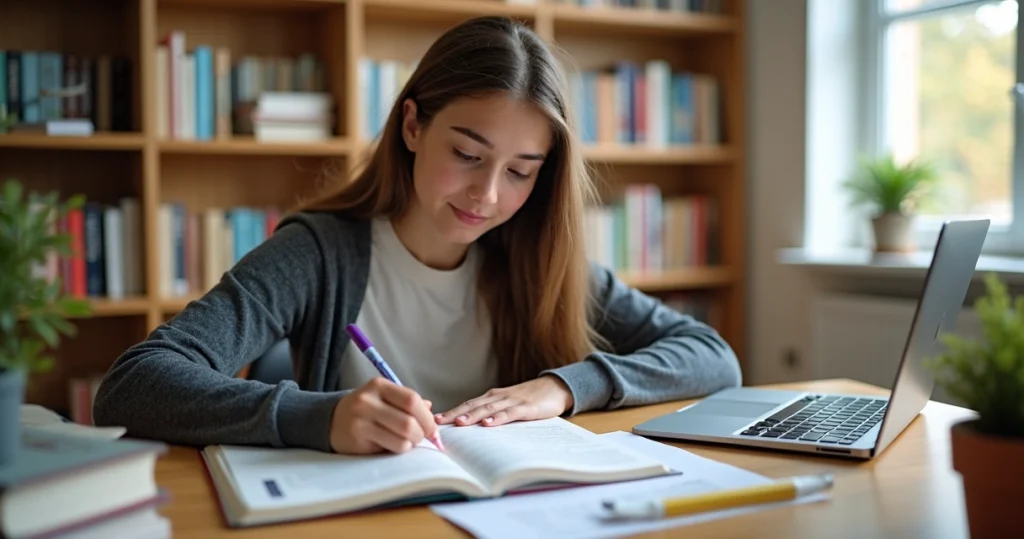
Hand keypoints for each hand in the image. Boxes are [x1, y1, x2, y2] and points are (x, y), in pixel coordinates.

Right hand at [329, 377, 436, 454]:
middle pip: (409, 421)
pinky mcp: (357, 439)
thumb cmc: (365, 410)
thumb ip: (407, 402)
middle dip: (422, 433)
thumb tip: (430, 409)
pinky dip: (400, 449)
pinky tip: (394, 446)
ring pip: (402, 437)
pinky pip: (391, 448)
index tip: (432, 428)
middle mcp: (368, 401)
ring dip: (412, 443)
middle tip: (420, 437)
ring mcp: (360, 420)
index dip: (427, 417)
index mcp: (379, 386)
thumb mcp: (384, 398)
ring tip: (407, 442)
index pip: (411, 400)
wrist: (330, 421)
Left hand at [435, 375, 573, 427]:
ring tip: (459, 423)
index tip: (434, 420)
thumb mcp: (508, 405)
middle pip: (472, 406)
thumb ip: (493, 414)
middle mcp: (498, 397)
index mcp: (492, 397)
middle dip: (454, 414)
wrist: (555, 387)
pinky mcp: (526, 407)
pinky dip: (497, 418)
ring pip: (488, 409)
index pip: (467, 405)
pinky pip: (509, 413)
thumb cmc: (530, 399)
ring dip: (473, 416)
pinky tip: (488, 424)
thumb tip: (473, 431)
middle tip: (438, 422)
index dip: (451, 412)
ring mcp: (512, 401)